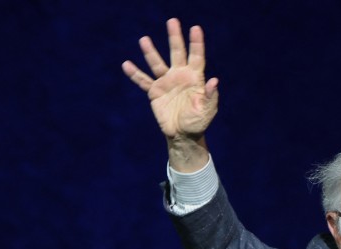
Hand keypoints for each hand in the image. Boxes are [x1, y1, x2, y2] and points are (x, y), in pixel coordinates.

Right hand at [122, 18, 218, 168]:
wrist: (183, 135)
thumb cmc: (198, 122)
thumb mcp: (206, 111)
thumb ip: (209, 96)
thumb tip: (214, 81)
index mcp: (194, 78)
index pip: (196, 57)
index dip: (196, 43)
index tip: (195, 28)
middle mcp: (179, 76)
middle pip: (177, 53)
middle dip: (175, 37)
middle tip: (172, 21)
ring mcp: (166, 82)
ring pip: (157, 64)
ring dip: (150, 52)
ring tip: (144, 39)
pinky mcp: (154, 92)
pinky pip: (143, 81)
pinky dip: (135, 74)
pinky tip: (126, 65)